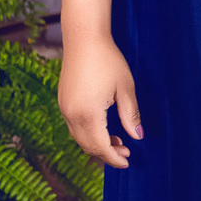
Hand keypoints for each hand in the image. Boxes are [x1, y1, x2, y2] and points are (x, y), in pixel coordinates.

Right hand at [58, 36, 142, 169]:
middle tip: (126, 153)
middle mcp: (71, 114)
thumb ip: (131, 115)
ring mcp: (64, 108)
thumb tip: (138, 137)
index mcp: (88, 113)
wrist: (83, 38)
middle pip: (88, 146)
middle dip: (106, 154)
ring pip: (79, 138)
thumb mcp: (125, 88)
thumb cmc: (108, 60)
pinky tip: (103, 128)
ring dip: (96, 144)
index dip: (114, 158)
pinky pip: (74, 127)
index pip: (101, 147)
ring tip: (117, 141)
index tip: (128, 162)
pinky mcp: (62, 101)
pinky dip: (88, 134)